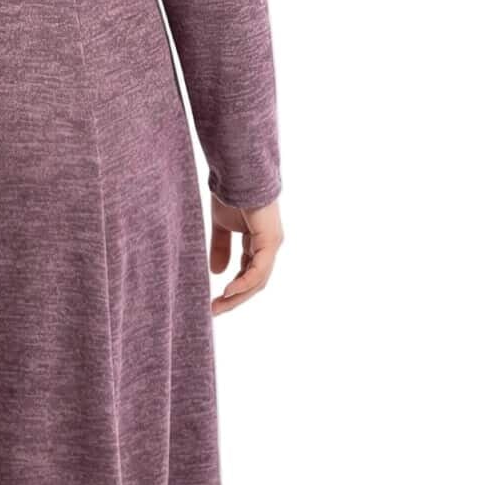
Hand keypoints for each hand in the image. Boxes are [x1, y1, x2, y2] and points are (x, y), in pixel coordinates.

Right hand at [209, 195, 282, 314]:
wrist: (237, 174)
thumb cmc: (230, 194)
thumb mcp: (221, 226)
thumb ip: (220, 248)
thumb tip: (217, 272)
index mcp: (258, 242)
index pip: (247, 273)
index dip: (232, 289)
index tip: (213, 301)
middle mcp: (268, 246)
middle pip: (254, 282)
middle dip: (234, 298)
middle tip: (214, 311)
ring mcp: (272, 244)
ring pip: (257, 280)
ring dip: (237, 296)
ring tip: (218, 306)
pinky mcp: (270, 241)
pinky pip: (258, 270)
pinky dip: (244, 282)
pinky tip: (228, 290)